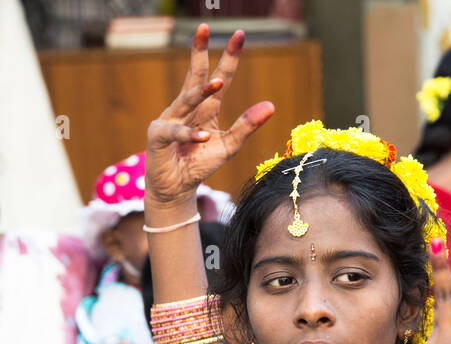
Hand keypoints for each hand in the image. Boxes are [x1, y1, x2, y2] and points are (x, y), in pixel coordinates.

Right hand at [145, 24, 274, 211]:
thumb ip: (247, 126)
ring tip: (219, 83)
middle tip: (205, 26)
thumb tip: (271, 105)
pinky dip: (190, 135)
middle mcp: (186, 108)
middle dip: (199, 51)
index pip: (220, 77)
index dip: (229, 58)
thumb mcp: (229, 146)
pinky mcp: (159, 137)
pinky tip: (205, 137)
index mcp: (205, 108)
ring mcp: (170, 119)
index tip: (239, 35)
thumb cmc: (199, 165)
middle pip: (195, 75)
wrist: (176, 189)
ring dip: (202, 92)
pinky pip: (176, 132)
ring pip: (187, 101)